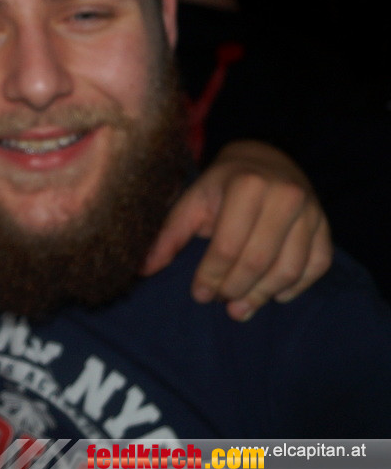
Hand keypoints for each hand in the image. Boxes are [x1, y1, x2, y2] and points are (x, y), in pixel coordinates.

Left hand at [144, 140, 331, 320]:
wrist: (265, 159)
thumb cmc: (221, 186)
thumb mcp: (192, 202)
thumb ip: (169, 235)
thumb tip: (142, 270)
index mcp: (246, 186)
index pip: (228, 246)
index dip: (211, 276)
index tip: (199, 294)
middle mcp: (284, 197)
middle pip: (258, 261)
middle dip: (235, 289)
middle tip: (219, 302)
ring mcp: (310, 212)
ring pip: (288, 269)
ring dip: (262, 295)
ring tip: (240, 308)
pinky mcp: (325, 226)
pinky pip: (315, 266)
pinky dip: (294, 287)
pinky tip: (272, 295)